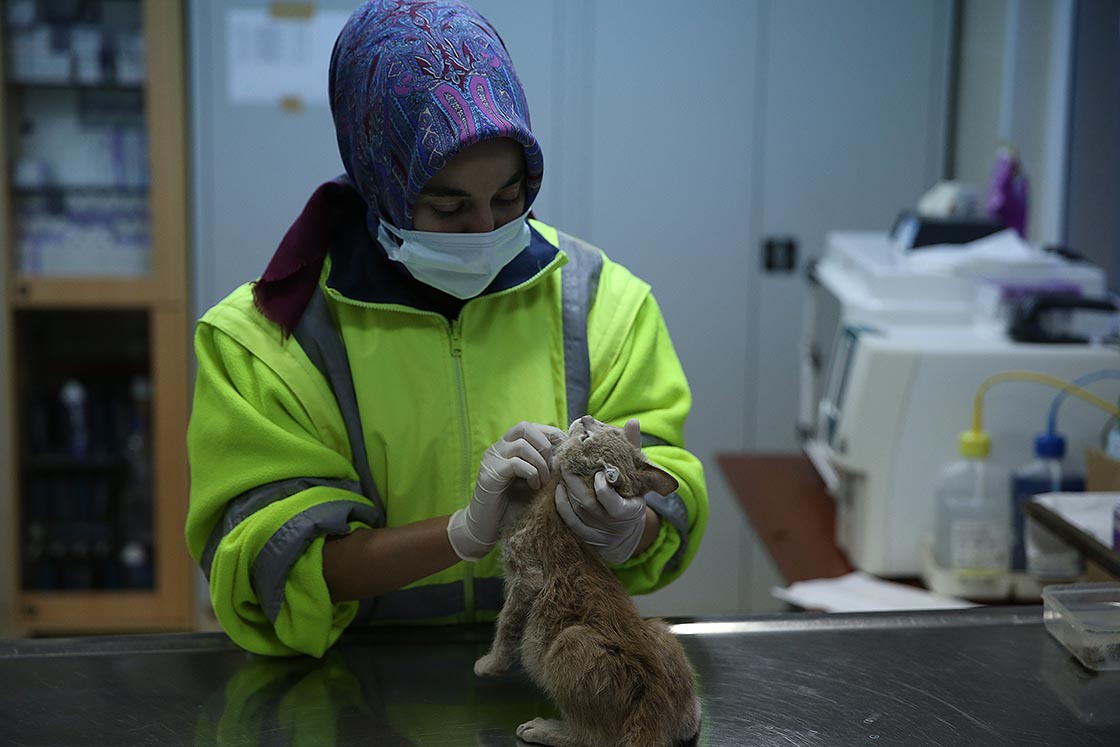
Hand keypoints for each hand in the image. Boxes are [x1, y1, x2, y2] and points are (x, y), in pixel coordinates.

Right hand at [447, 421, 565, 560]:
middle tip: (551, 467)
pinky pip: (515, 463)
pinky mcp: (489, 474)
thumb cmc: (514, 505)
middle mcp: (498, 448)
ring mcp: (491, 459)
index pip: (529, 427)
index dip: (549, 432)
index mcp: (508, 447)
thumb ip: (546, 467)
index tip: (564, 447)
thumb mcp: (535, 481)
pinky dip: (531, 474)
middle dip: (544, 445)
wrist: (488, 528)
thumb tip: (567, 456)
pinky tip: (534, 487)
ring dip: (539, 463)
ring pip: (522, 445)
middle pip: (524, 428)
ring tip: (543, 481)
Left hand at [555, 418, 647, 563]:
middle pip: (588, 503)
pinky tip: (558, 489)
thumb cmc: (629, 494)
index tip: (597, 472)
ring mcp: (597, 532)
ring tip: (560, 471)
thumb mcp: (635, 474)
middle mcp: (611, 524)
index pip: (612, 501)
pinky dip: (561, 504)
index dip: (602, 487)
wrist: (624, 531)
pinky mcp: (584, 536)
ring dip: (566, 490)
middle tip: (565, 462)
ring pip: (576, 510)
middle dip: (574, 482)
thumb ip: (632, 449)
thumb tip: (633, 422)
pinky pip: (569, 521)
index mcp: (629, 510)